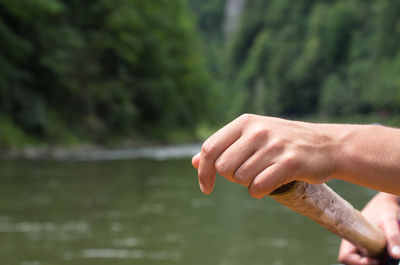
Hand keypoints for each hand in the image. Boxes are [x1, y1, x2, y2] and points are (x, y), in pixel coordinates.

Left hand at [192, 114, 338, 197]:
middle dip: (231, 177)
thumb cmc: (283, 143)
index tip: (206, 187)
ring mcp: (274, 146)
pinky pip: (258, 187)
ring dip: (249, 183)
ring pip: (241, 178)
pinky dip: (260, 191)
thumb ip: (224, 147)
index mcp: (245, 122)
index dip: (202, 171)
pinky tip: (270, 184)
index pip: (209, 148)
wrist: (327, 145)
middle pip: (223, 167)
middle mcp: (257, 131)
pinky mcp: (289, 162)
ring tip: (265, 173)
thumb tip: (193, 161)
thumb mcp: (252, 136)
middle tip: (249, 173)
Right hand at [338, 193, 399, 264]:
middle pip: (355, 261)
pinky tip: (388, 249)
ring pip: (364, 259)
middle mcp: (353, 241)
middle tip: (384, 257)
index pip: (345, 257)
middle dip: (370, 262)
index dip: (358, 262)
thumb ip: (393, 237)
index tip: (375, 259)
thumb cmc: (385, 208)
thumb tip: (397, 256)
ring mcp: (361, 243)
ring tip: (387, 250)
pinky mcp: (369, 245)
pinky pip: (372, 256)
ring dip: (377, 259)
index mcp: (350, 235)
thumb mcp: (390, 222)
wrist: (388, 202)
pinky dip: (381, 257)